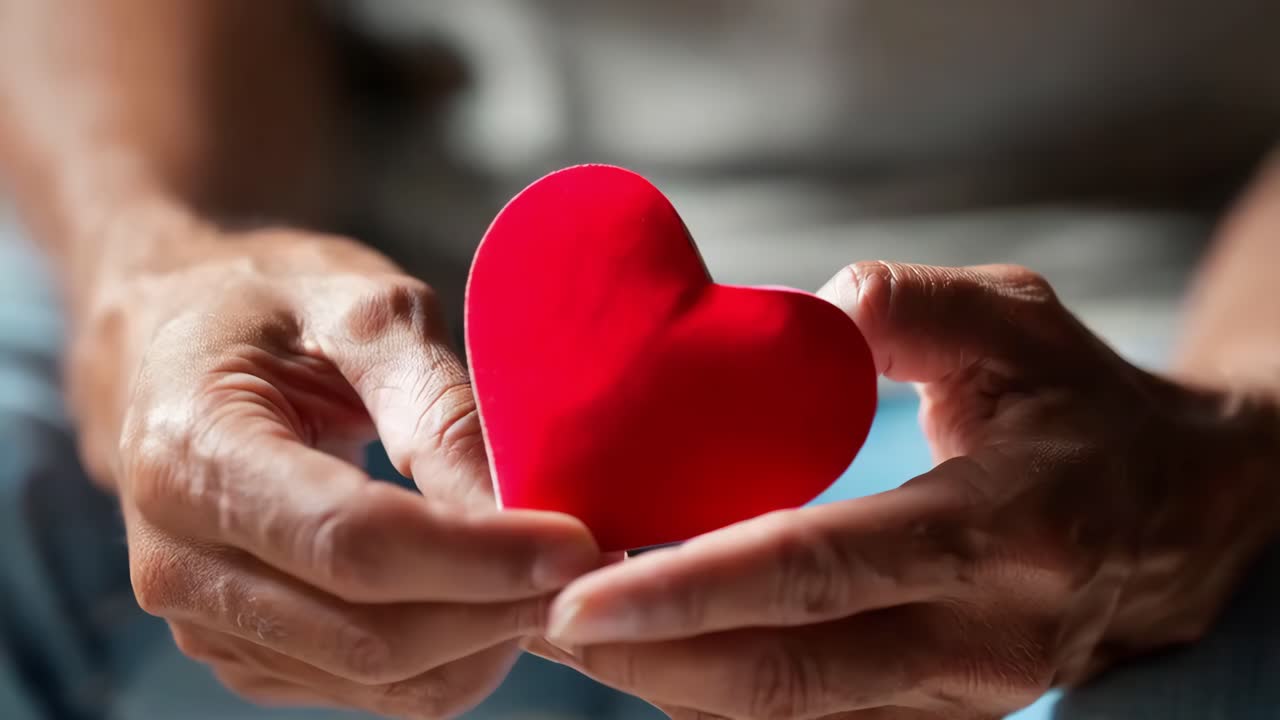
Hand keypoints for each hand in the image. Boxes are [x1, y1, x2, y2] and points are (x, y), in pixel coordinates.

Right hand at [70, 221, 600, 718]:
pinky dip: (451, 655)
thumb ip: (438, 407)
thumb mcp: (361, 312)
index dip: (478, 555)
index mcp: (192, 453)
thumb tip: (520, 507)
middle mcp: (177, 561)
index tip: (578, 541)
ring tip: (554, 574)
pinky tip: (495, 595)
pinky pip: (369, 690)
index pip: (353, 542)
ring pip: (379, 679)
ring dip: (487, 639)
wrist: (175, 350)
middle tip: (592, 562)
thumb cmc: (275, 309)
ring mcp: (204, 622)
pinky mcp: (246, 653)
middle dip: (499, 608)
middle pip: (370, 633)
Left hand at [533, 262, 1279, 718]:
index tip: (576, 588)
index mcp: (999, 526)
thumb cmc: (1084, 404)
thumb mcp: (1022, 325)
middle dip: (649, 654)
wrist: (1184, 512)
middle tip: (536, 617)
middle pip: (786, 672)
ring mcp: (966, 692)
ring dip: (672, 681)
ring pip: (793, 715)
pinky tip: (656, 651)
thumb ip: (924, 309)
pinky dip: (724, 693)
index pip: (819, 571)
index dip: (691, 586)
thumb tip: (826, 302)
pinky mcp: (948, 713)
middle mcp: (983, 633)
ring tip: (573, 632)